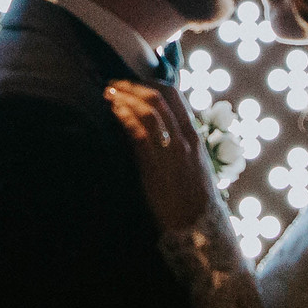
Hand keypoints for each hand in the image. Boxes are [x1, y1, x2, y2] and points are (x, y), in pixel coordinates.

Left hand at [105, 79, 215, 233]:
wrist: (198, 225)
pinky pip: (140, 134)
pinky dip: (126, 118)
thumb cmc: (193, 197)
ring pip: (150, 111)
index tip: (132, 81)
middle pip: (160, 97)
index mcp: (193, 135)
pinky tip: (115, 112)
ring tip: (109, 94)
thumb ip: (178, 143)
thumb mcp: (191, 163)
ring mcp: (172, 151)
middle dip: (134, 86)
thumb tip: (159, 128)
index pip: (174, 95)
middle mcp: (185, 138)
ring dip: (126, 97)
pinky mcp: (157, 166)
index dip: (151, 82)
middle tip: (114, 84)